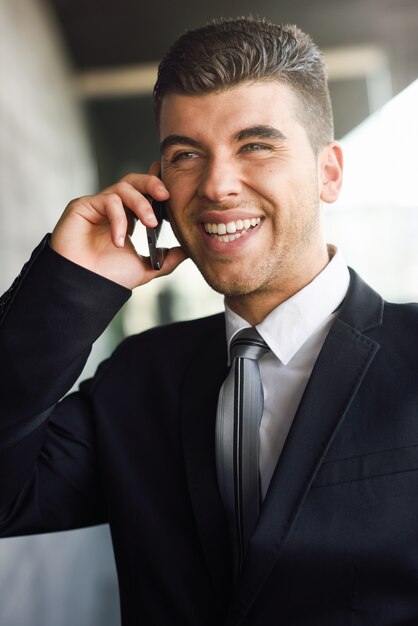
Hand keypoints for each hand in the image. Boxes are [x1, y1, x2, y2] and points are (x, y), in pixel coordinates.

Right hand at [50, 164, 187, 288]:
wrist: (86, 287)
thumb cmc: (109, 278)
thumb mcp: (146, 268)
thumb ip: (167, 259)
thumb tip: (187, 252)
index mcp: (127, 218)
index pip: (143, 193)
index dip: (157, 185)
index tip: (171, 188)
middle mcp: (112, 209)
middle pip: (133, 181)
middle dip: (152, 183)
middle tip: (165, 195)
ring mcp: (97, 206)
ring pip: (123, 187)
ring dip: (141, 203)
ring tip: (150, 224)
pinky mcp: (82, 206)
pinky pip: (107, 200)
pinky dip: (119, 219)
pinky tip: (119, 240)